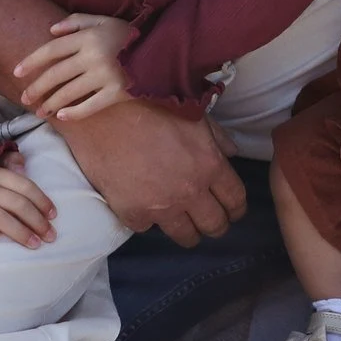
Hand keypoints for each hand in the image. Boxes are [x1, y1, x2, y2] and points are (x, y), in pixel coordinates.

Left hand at [14, 14, 137, 120]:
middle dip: (37, 88)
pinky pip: (91, 106)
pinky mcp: (117, 92)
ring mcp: (105, 76)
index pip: (51, 50)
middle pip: (56, 74)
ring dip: (52, 103)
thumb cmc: (129, 35)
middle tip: (24, 99)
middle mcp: (92, 56)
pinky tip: (63, 117)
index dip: (31, 61)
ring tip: (41, 111)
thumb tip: (51, 31)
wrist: (162, 49)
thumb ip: (77, 21)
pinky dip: (75, 113)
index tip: (16, 73)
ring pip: (70, 92)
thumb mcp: (104, 20)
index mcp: (87, 37)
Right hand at [52, 100, 247, 246]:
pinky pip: (147, 228)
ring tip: (182, 223)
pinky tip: (145, 207)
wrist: (103, 112)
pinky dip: (148, 220)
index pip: (235, 200)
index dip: (236, 209)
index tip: (232, 211)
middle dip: (216, 226)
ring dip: (188, 231)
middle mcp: (190, 192)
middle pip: (215, 225)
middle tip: (210, 222)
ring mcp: (161, 207)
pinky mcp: (132, 214)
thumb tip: (231, 153)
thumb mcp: (193, 114)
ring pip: (185, 236)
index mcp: (209, 165)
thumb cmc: (150, 104)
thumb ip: (217, 138)